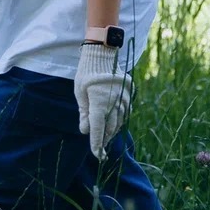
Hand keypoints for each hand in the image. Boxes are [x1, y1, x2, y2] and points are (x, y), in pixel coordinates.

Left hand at [74, 44, 132, 159]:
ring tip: (106, 137)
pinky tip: (114, 123)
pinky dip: (119, 120)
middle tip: (100, 149)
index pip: (98, 130)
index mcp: (99, 103)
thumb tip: (85, 131)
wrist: (104, 55)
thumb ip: (84, 113)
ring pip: (119, 122)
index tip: (97, 155)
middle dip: (104, 140)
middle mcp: (114, 103)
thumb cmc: (87, 74)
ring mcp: (123, 99)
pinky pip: (125, 112)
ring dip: (112, 131)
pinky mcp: (129, 95)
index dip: (96, 144)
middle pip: (110, 128)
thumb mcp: (80, 93)